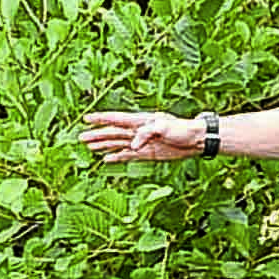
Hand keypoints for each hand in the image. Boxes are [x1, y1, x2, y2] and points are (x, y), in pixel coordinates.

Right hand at [82, 110, 200, 163]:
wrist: (197, 140)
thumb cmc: (183, 129)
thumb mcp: (165, 127)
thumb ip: (147, 133)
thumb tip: (133, 145)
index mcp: (141, 120)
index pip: (117, 119)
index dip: (101, 119)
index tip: (86, 119)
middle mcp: (139, 131)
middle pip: (114, 132)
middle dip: (97, 135)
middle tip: (81, 138)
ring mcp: (142, 142)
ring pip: (118, 143)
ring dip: (104, 145)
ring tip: (89, 147)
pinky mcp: (148, 153)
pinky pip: (128, 156)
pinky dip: (117, 157)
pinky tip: (106, 159)